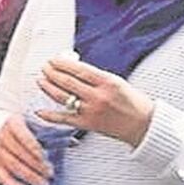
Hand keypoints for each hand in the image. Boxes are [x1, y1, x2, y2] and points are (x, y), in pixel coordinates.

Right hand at [0, 114, 51, 184]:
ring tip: (43, 184)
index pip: (23, 137)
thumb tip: (74, 142)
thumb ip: (53, 134)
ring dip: (29, 177)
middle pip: (19, 154)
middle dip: (36, 166)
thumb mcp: (36, 124)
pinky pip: (3, 177)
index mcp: (13, 124)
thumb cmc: (21, 126)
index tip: (44, 157)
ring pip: (12, 166)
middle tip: (50, 174)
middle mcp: (3, 137)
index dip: (33, 148)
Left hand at [36, 57, 154, 146]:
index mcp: (107, 82)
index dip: (62, 63)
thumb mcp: (116, 81)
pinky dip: (50, 115)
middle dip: (52, 72)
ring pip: (62, 97)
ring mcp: (91, 111)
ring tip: (41, 80)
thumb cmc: (132, 101)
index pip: (78, 69)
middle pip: (67, 81)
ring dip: (48, 87)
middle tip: (45, 68)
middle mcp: (98, 96)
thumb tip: (72, 68)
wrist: (143, 124)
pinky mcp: (87, 124)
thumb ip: (95, 76)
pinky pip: (64, 119)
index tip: (53, 59)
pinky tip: (39, 110)